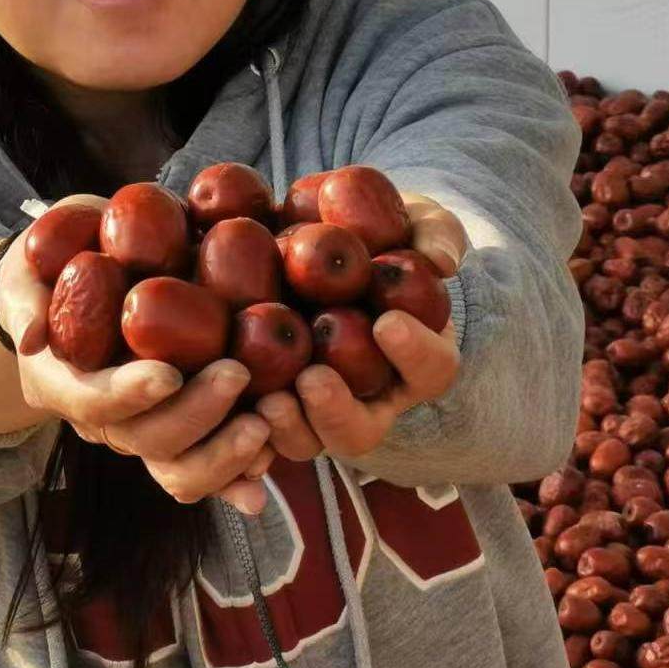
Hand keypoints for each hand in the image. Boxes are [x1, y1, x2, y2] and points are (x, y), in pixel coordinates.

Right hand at [0, 195, 273, 515]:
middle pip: (142, 438)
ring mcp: (138, 433)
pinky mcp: (175, 437)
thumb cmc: (51, 268)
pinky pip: (201, 473)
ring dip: (221, 457)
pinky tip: (263, 480)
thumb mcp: (29, 267)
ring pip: (174, 470)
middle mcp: (100, 419)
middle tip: (237, 372)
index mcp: (59, 379)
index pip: (91, 399)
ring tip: (263, 424)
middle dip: (193, 413)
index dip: (128, 393)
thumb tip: (31, 336)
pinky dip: (234, 478)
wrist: (65, 293)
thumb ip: (28, 296)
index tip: (169, 373)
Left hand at [255, 191, 468, 461]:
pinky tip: (227, 401)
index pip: (431, 369)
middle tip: (313, 378)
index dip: (414, 353)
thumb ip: (435, 234)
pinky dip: (244, 425)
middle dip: (337, 411)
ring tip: (268, 399)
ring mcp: (315, 405)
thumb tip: (441, 261)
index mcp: (413, 359)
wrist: (323, 245)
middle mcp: (366, 395)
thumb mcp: (415, 225)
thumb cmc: (380, 238)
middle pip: (361, 430)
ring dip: (289, 427)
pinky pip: (257, 432)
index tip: (386, 322)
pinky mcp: (270, 398)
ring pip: (308, 442)